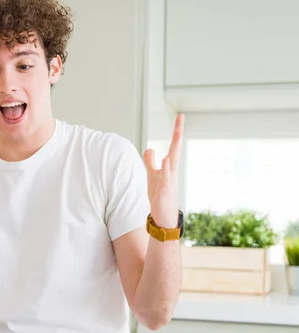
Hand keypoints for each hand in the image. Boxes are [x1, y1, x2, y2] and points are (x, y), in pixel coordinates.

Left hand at [142, 113, 184, 228]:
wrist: (163, 216)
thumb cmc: (159, 194)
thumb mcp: (152, 174)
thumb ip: (150, 161)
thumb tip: (150, 148)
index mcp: (170, 166)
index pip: (174, 145)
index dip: (176, 131)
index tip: (180, 116)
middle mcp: (172, 171)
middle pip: (176, 149)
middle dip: (178, 134)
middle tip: (181, 118)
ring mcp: (169, 181)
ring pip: (172, 164)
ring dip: (173, 150)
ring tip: (176, 136)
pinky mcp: (163, 193)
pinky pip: (165, 179)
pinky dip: (166, 170)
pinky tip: (166, 161)